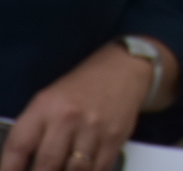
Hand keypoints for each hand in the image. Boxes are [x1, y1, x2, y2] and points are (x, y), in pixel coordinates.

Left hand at [0, 42, 150, 170]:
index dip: (11, 169)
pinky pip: (98, 168)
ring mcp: (94, 128)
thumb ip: (36, 131)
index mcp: (45, 106)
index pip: (18, 146)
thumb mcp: (50, 100)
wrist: (124, 69)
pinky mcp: (115, 137)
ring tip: (64, 170)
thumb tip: (27, 165)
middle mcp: (68, 117)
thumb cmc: (81, 87)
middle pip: (47, 164)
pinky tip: (84, 169)